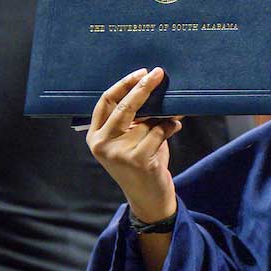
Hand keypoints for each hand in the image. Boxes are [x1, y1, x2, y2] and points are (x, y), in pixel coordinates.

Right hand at [86, 68, 183, 222]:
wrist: (148, 197)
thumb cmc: (142, 161)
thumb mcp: (131, 138)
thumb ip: (135, 118)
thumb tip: (155, 87)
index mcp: (95, 135)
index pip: (105, 102)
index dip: (124, 84)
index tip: (142, 72)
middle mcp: (102, 144)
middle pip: (124, 106)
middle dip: (143, 87)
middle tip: (158, 73)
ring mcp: (119, 153)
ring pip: (147, 121)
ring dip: (164, 116)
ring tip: (172, 119)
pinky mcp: (138, 159)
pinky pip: (159, 132)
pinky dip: (170, 127)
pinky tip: (174, 128)